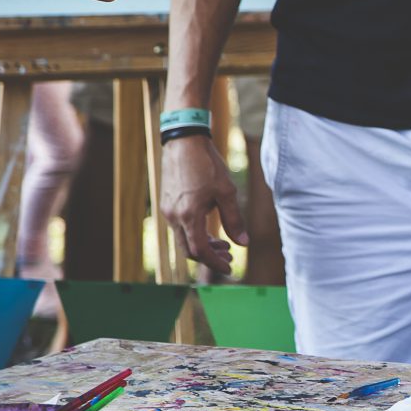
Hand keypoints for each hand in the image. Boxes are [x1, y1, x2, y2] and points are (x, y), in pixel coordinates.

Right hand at [161, 133, 246, 275]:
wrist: (184, 142)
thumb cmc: (207, 165)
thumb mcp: (226, 192)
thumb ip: (234, 220)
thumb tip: (243, 244)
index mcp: (189, 216)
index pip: (200, 251)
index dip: (215, 263)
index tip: (230, 268)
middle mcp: (174, 216)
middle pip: (190, 250)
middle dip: (210, 257)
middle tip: (230, 257)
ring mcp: (167, 210)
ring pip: (183, 239)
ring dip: (203, 246)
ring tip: (224, 245)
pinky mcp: (166, 204)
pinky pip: (179, 227)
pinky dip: (194, 234)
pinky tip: (210, 229)